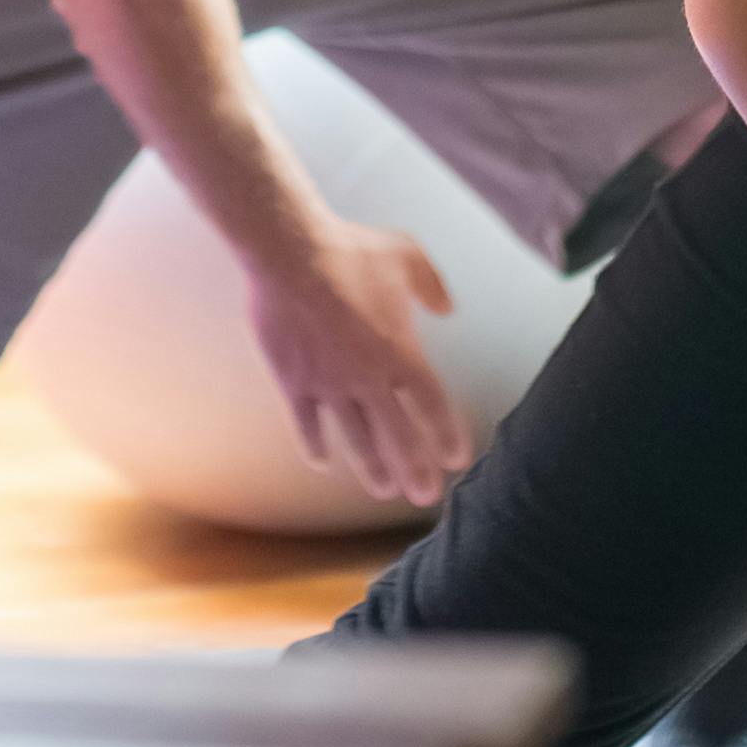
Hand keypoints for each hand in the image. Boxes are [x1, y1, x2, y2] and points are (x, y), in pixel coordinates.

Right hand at [244, 224, 467, 507]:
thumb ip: (432, 285)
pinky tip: (323, 462)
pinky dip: (315, 446)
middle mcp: (368, 376)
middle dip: (415, 471)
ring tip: (384, 490)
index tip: (457, 459)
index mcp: (399, 350)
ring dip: (371, 468)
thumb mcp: (406, 254)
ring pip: (355, 438)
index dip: (446, 435)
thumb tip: (448, 309)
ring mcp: (329, 383)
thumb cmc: (350, 249)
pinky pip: (306, 424)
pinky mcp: (294, 381)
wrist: (289, 251)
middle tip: (426, 497)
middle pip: (397, 436)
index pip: (431, 405)